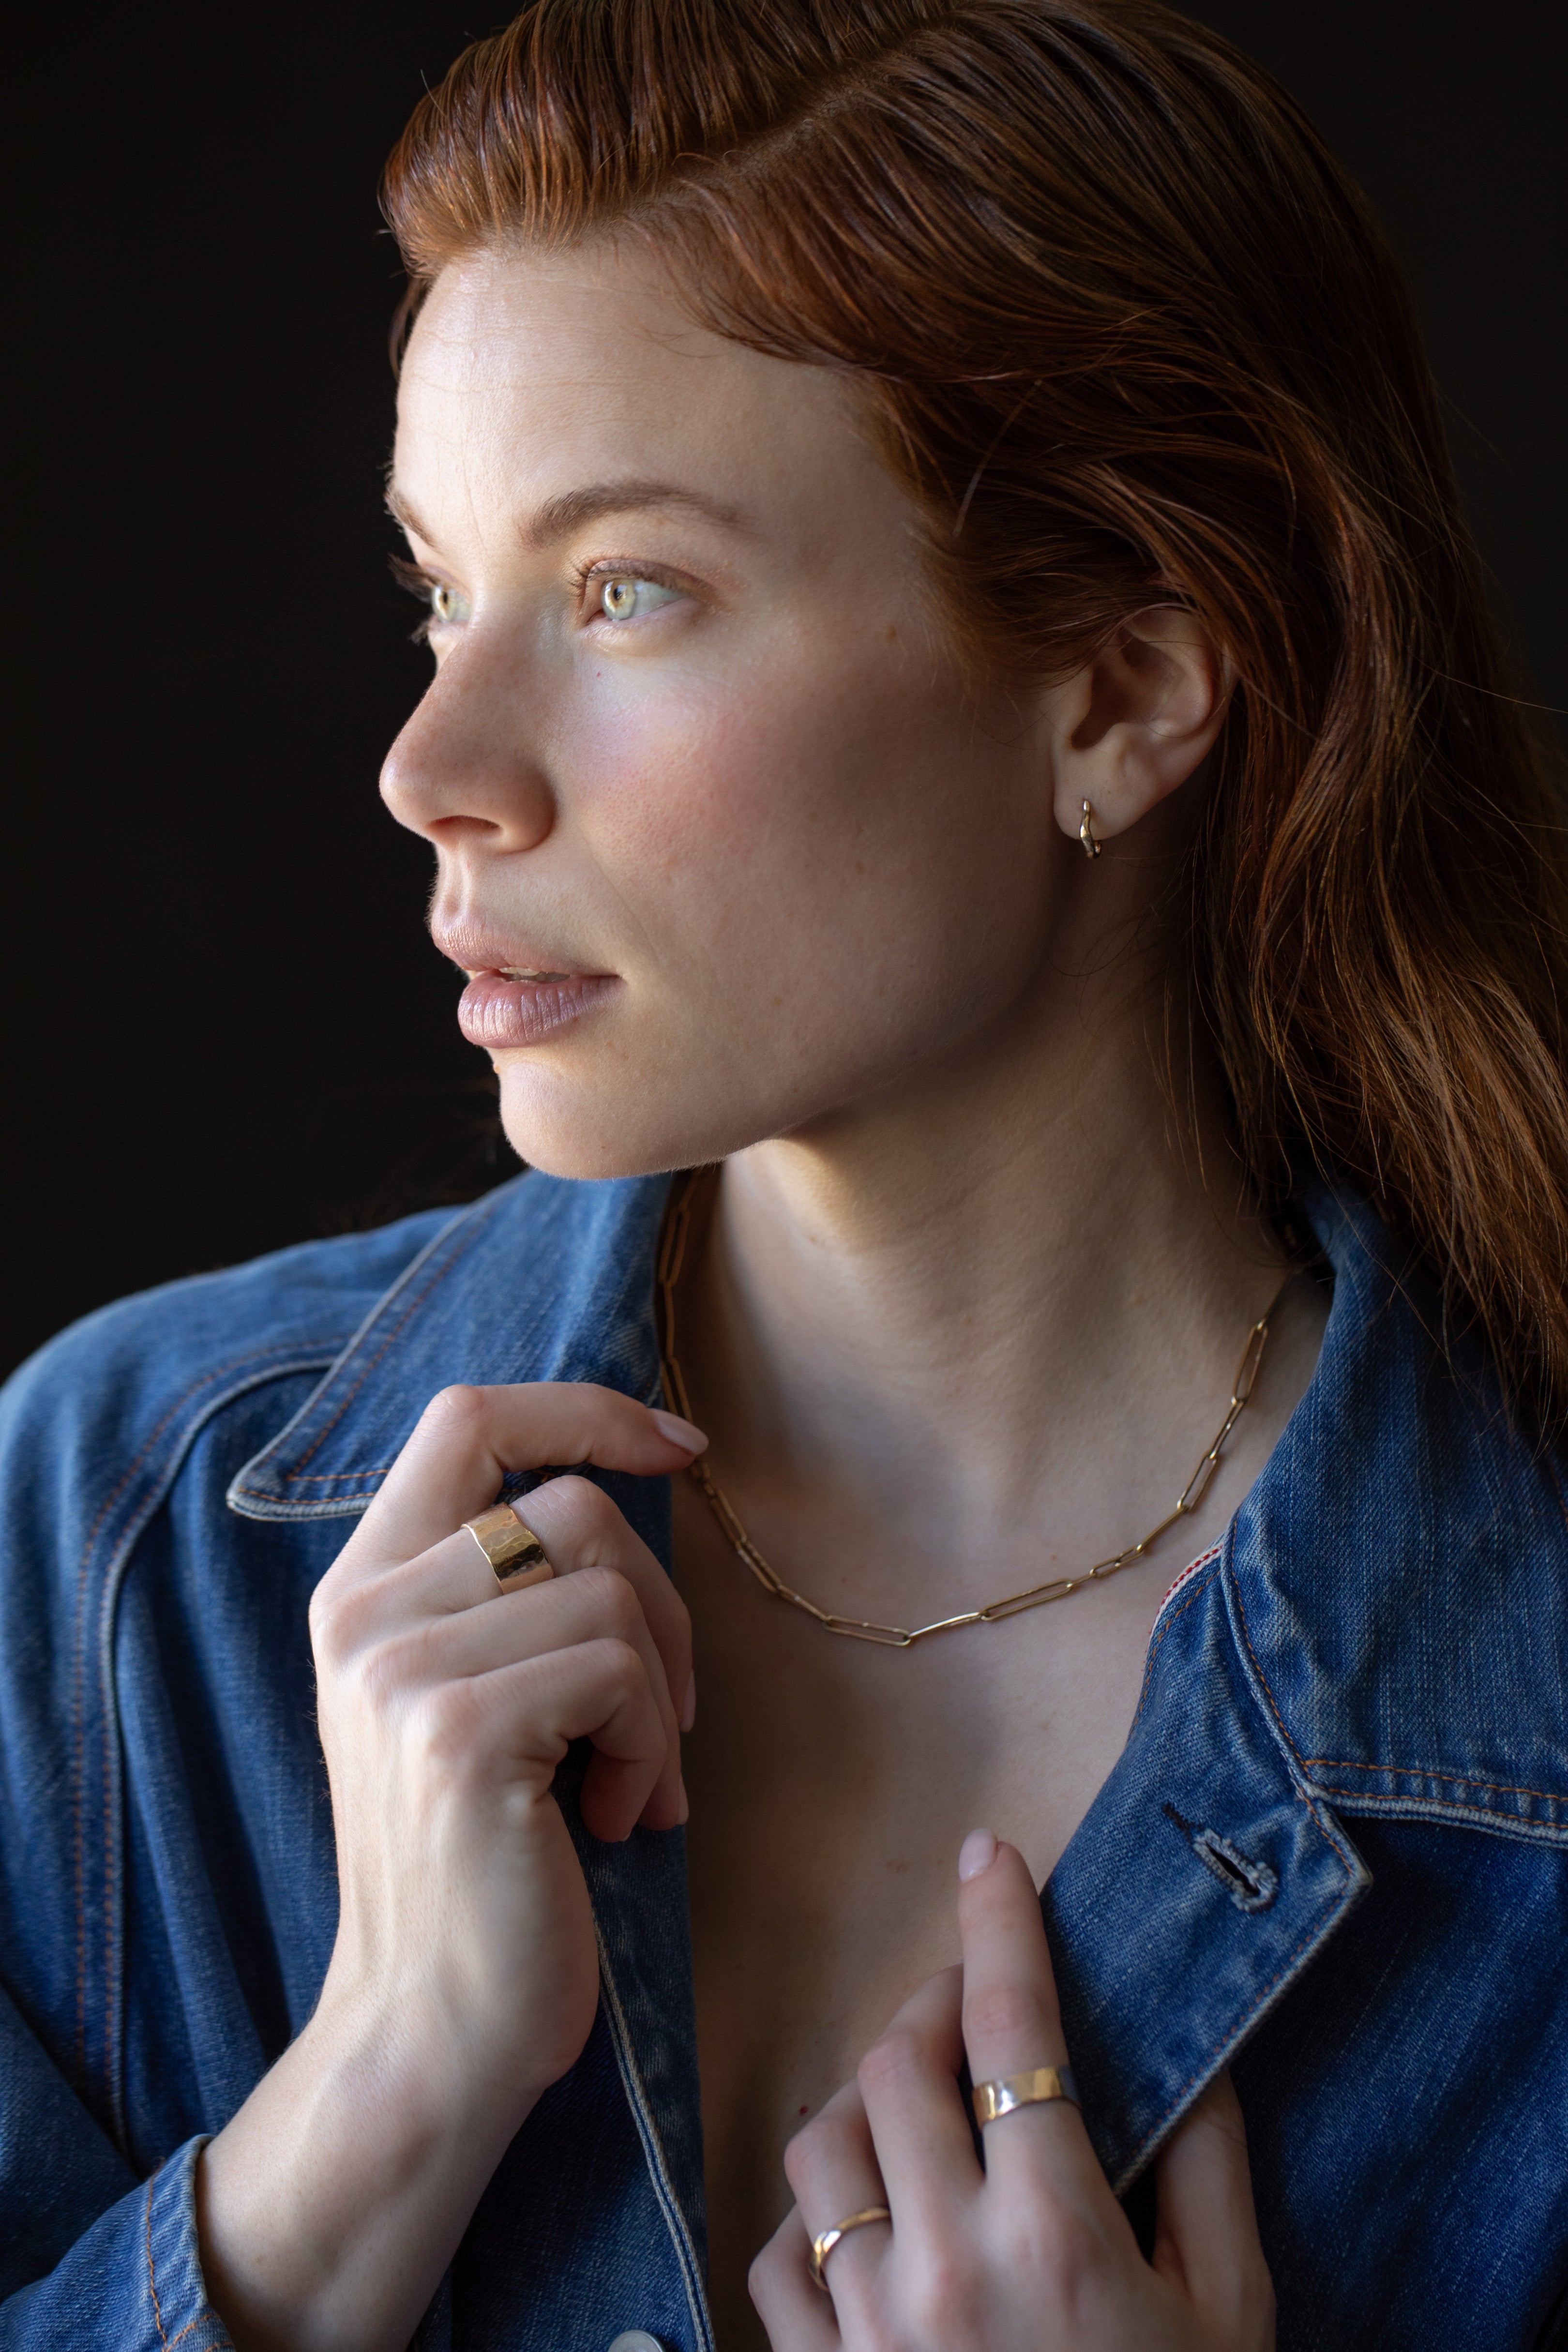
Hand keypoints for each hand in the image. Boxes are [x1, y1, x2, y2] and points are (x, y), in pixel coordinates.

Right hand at [198, 1380, 704, 2351]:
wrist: (433, 2028)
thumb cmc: (485, 1864)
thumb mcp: (469, 1697)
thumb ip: (506, 1590)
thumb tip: (631, 1480)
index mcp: (362, 1589)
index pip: (470, 1416)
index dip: (585, 1409)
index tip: (680, 1447)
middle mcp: (365, 1613)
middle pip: (572, 1506)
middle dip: (661, 1604)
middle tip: (663, 1716)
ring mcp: (403, 1669)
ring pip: (611, 1590)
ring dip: (659, 1696)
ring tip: (629, 1785)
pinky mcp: (461, 1731)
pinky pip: (621, 1671)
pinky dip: (652, 1747)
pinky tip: (615, 1821)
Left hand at [750, 1830, 1274, 2351]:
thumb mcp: (1230, 2318)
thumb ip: (1212, 2179)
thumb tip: (1194, 2066)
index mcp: (1058, 2232)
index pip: (1014, 2026)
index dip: (1002, 1922)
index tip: (994, 1854)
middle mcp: (949, 2263)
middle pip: (900, 2062)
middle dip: (932, 2001)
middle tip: (969, 2002)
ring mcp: (871, 2329)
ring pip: (820, 2143)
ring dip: (865, 2099)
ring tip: (914, 2103)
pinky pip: (776, 2261)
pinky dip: (809, 2221)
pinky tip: (860, 2219)